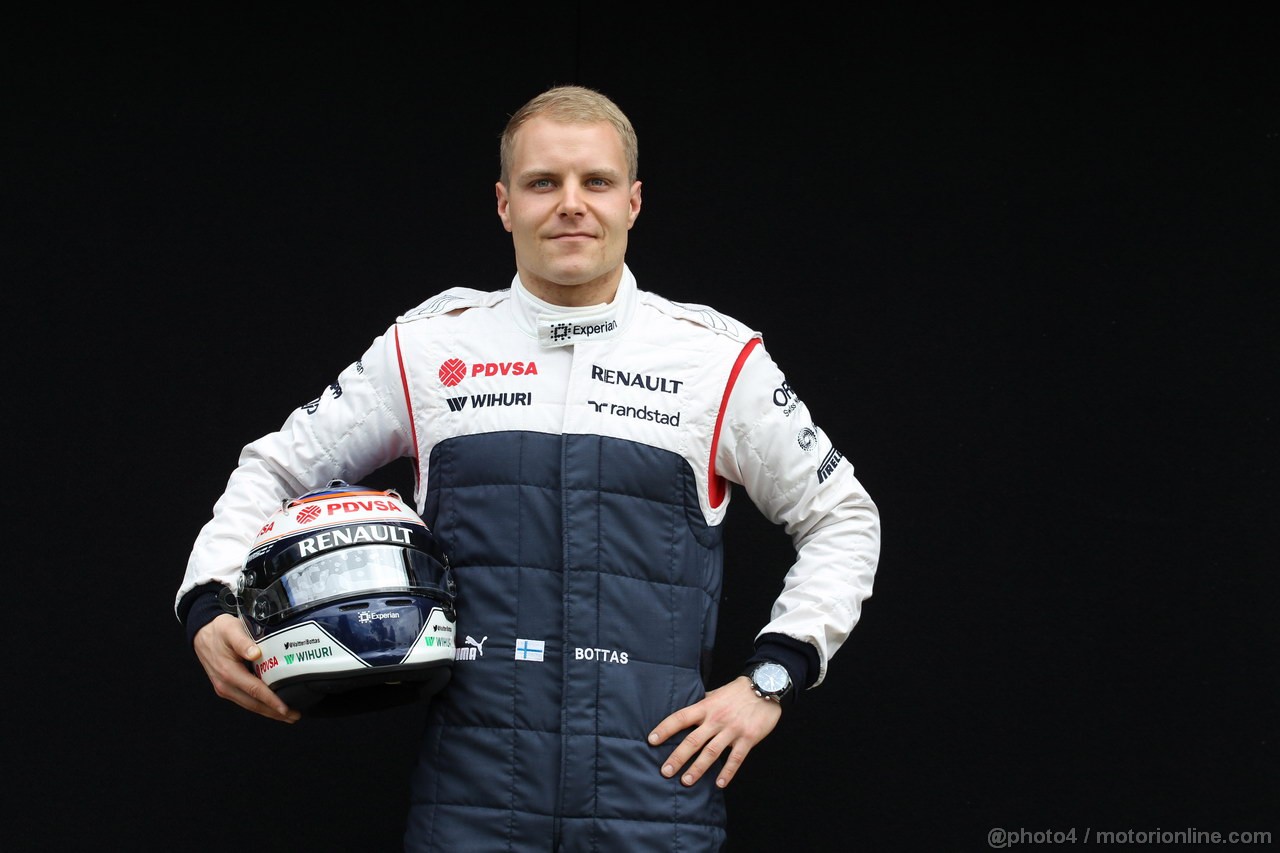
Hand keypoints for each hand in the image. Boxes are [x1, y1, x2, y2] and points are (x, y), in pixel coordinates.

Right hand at [193, 613, 299, 722]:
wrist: (201, 634)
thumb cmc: (218, 630)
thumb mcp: (231, 629)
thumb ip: (243, 641)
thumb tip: (255, 653)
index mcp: (228, 672)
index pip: (254, 690)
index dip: (271, 701)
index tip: (285, 708)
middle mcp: (225, 685)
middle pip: (253, 704)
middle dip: (274, 712)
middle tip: (294, 716)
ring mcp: (225, 688)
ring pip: (249, 705)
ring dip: (268, 711)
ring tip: (287, 715)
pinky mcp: (227, 687)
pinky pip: (245, 700)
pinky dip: (260, 705)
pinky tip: (271, 706)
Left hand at [647, 676, 780, 788]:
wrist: (765, 687)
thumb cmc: (737, 691)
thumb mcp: (716, 694)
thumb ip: (702, 705)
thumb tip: (686, 714)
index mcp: (706, 707)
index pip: (680, 718)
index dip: (665, 729)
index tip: (652, 740)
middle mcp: (716, 719)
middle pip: (693, 740)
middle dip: (678, 757)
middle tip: (665, 772)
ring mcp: (732, 730)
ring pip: (711, 752)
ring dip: (698, 768)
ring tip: (686, 781)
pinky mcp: (748, 738)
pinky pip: (736, 759)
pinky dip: (727, 772)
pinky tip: (719, 784)